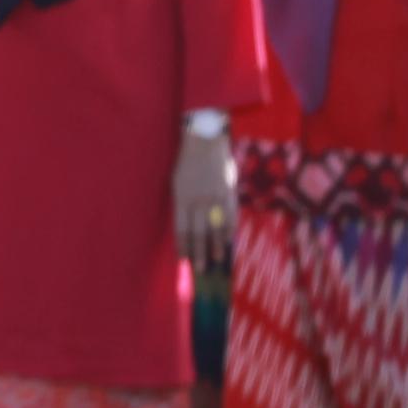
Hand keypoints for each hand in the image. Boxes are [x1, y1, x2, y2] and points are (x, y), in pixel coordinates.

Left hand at [171, 127, 238, 271]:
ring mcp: (214, 197)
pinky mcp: (228, 192)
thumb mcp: (177, 181)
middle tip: (200, 268)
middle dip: (199, 253)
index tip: (183, 259)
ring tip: (216, 259)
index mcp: (181, 198)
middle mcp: (198, 200)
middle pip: (198, 232)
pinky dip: (229, 229)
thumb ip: (183, 202)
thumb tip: (186, 225)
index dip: (183, 246)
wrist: (206, 139)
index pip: (182, 229)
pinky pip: (229, 215)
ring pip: (215, 227)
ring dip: (215, 245)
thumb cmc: (187, 161)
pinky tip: (227, 240)